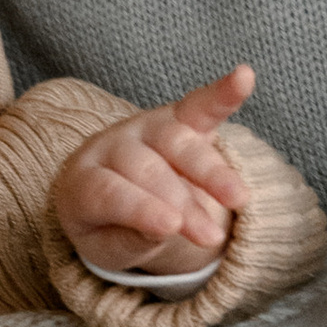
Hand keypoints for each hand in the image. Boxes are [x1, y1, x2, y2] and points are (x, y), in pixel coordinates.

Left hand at [54, 65, 253, 274]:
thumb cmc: (105, 226)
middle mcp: (110, 146)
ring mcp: (143, 127)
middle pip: (149, 170)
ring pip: (179, 143)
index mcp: (82, 181)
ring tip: (240, 200)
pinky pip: (199, 104)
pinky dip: (222, 93)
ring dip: (212, 171)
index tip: (172, 226)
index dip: (141, 208)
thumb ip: (126, 242)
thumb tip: (160, 233)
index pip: (110, 192)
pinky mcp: (176, 117)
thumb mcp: (105, 248)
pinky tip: (244, 78)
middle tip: (211, 237)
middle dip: (184, 203)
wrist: (105, 194)